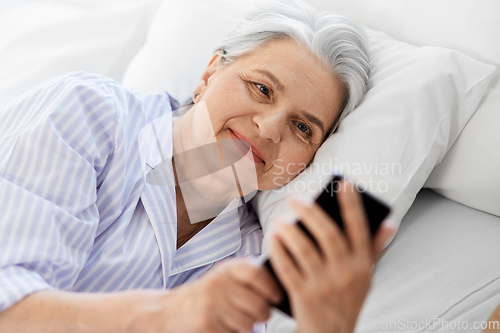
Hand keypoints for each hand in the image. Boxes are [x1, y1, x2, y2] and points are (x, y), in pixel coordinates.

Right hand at [159, 258, 281, 332]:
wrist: (169, 312)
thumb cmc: (205, 295)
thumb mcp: (223, 278)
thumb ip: (246, 278)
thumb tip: (278, 289)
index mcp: (225, 270)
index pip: (256, 273)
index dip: (271, 287)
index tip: (276, 296)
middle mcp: (218, 284)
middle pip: (258, 304)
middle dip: (264, 313)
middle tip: (260, 314)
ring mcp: (211, 305)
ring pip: (249, 323)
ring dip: (249, 326)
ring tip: (239, 320)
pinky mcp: (207, 325)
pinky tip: (225, 326)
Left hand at [269, 180, 394, 332]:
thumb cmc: (347, 302)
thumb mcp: (366, 278)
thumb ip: (375, 250)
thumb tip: (389, 224)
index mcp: (362, 266)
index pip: (360, 229)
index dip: (352, 204)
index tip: (344, 183)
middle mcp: (345, 273)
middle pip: (328, 235)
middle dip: (311, 213)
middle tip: (296, 199)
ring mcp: (323, 285)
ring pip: (304, 249)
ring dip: (290, 230)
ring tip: (281, 219)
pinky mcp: (303, 295)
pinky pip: (287, 266)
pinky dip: (278, 249)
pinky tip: (272, 238)